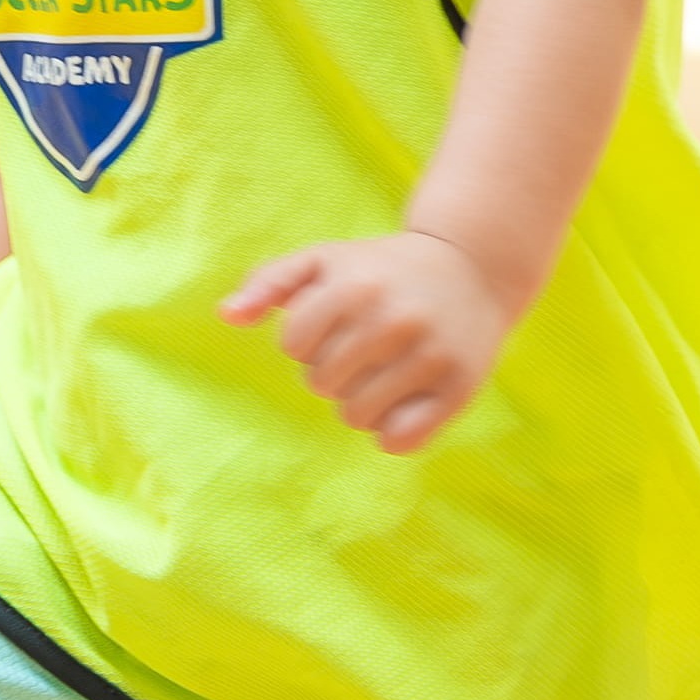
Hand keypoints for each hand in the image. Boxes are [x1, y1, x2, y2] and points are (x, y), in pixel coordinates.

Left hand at [222, 230, 512, 452]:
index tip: (334, 323)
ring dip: (360, 401)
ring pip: (357, 416)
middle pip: (322, 384)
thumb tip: (227, 316)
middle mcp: (394, 319)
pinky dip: (392, 432)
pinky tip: (403, 402)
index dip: (307, 340)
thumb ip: (270, 282)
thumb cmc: (381, 269)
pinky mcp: (459, 388)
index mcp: (355, 286)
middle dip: (332, 370)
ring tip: (381, 372)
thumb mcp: (326, 260)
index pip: (294, 346)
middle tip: (362, 348)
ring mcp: (431, 355)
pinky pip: (400, 440)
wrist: (472, 268)